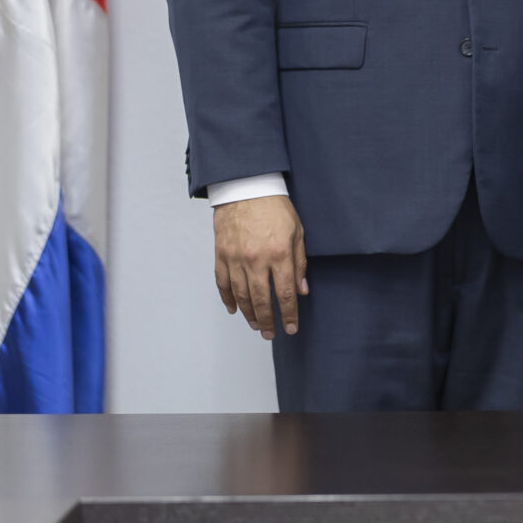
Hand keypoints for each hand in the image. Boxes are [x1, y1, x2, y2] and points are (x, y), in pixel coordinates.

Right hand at [213, 194, 305, 339]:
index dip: (288, 314)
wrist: (246, 188)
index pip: (285, 294)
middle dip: (267, 321)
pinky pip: (222, 283)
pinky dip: (227, 298)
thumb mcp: (297, 232)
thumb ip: (299, 264)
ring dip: (248, 314)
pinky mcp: (221, 255)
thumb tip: (301, 290)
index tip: (290, 328)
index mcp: (279, 254)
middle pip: (261, 300)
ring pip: (241, 295)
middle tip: (271, 334)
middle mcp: (256, 260)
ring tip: (256, 325)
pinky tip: (234, 309)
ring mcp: (236, 258)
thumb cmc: (275, 208)